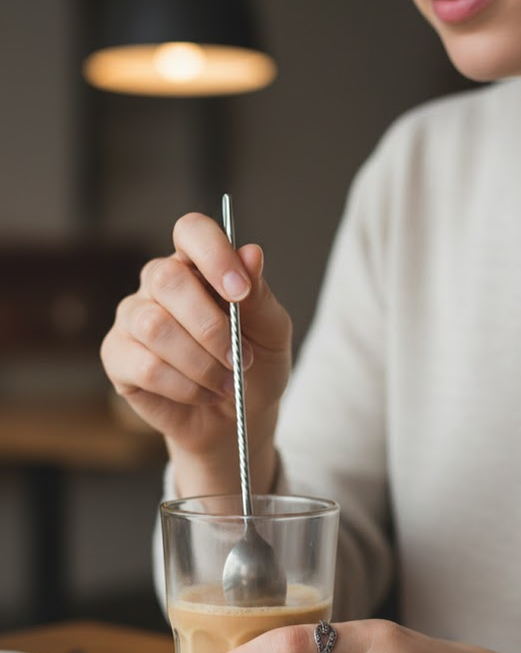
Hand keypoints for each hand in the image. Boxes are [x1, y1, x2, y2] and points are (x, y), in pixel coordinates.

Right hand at [100, 212, 291, 494]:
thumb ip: (260, 295)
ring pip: (155, 326)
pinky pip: (145, 366)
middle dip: (211, 326)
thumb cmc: (253, 367)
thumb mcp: (272, 332)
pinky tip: (202, 393)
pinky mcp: (117, 356)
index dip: (213, 254)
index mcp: (198, 266)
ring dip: (200, 362)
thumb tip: (251, 253)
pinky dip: (183, 386)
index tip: (240, 291)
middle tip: (240, 358)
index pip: (191, 231)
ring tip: (225, 382)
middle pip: (167, 278)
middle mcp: (159, 284)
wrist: (236, 421)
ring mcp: (133, 318)